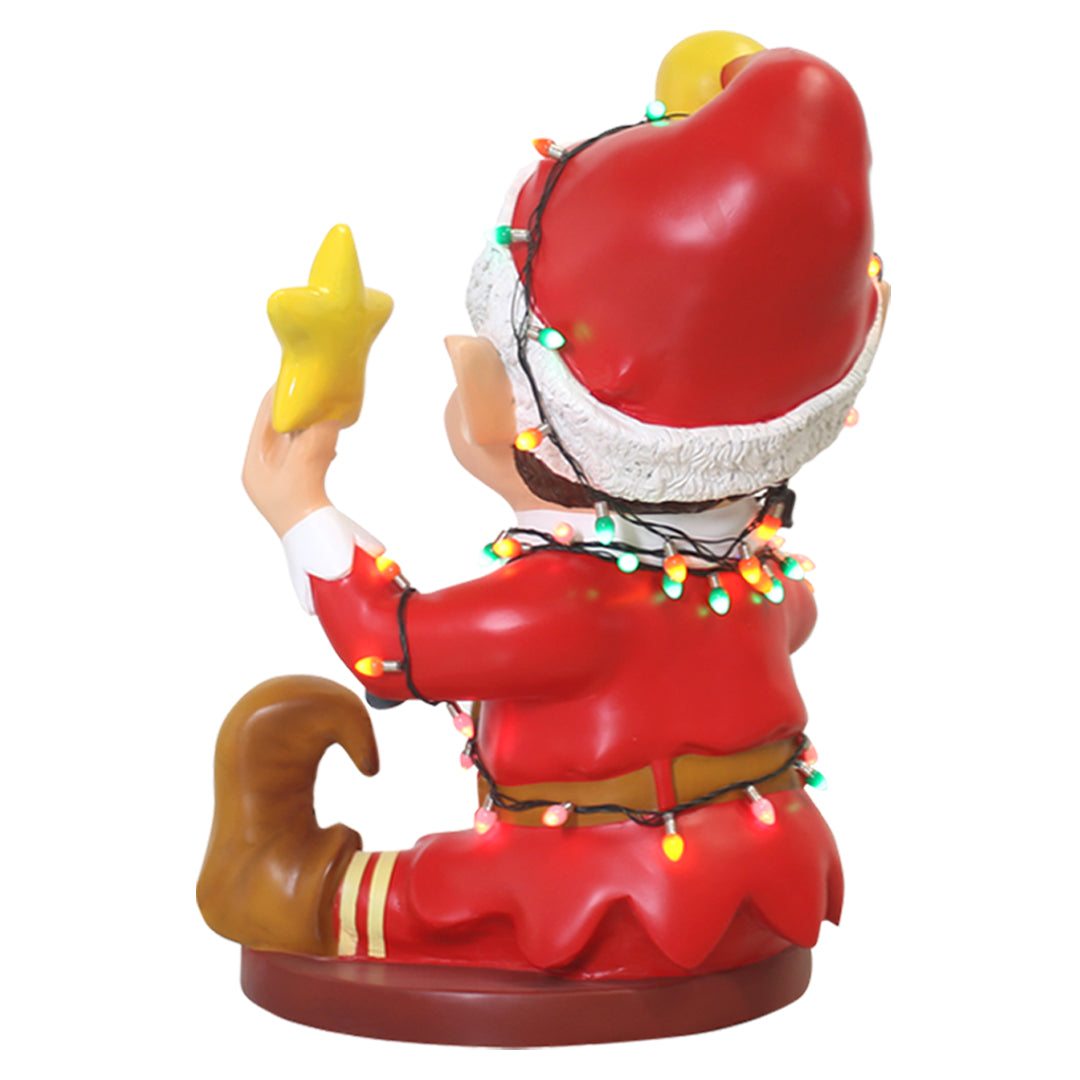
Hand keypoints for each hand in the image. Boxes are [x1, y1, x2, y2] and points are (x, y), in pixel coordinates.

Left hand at [242, 387, 339, 536]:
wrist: (320, 553)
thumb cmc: (303, 514)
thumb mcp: (307, 465)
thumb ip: (317, 435)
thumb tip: (328, 412)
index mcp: (254, 464)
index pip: (264, 416)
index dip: (283, 394)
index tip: (302, 377)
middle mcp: (263, 471)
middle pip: (279, 428)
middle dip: (301, 410)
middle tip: (320, 393)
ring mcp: (280, 482)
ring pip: (295, 441)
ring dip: (312, 428)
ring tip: (328, 415)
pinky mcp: (298, 490)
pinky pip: (306, 456)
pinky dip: (318, 445)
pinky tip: (330, 445)